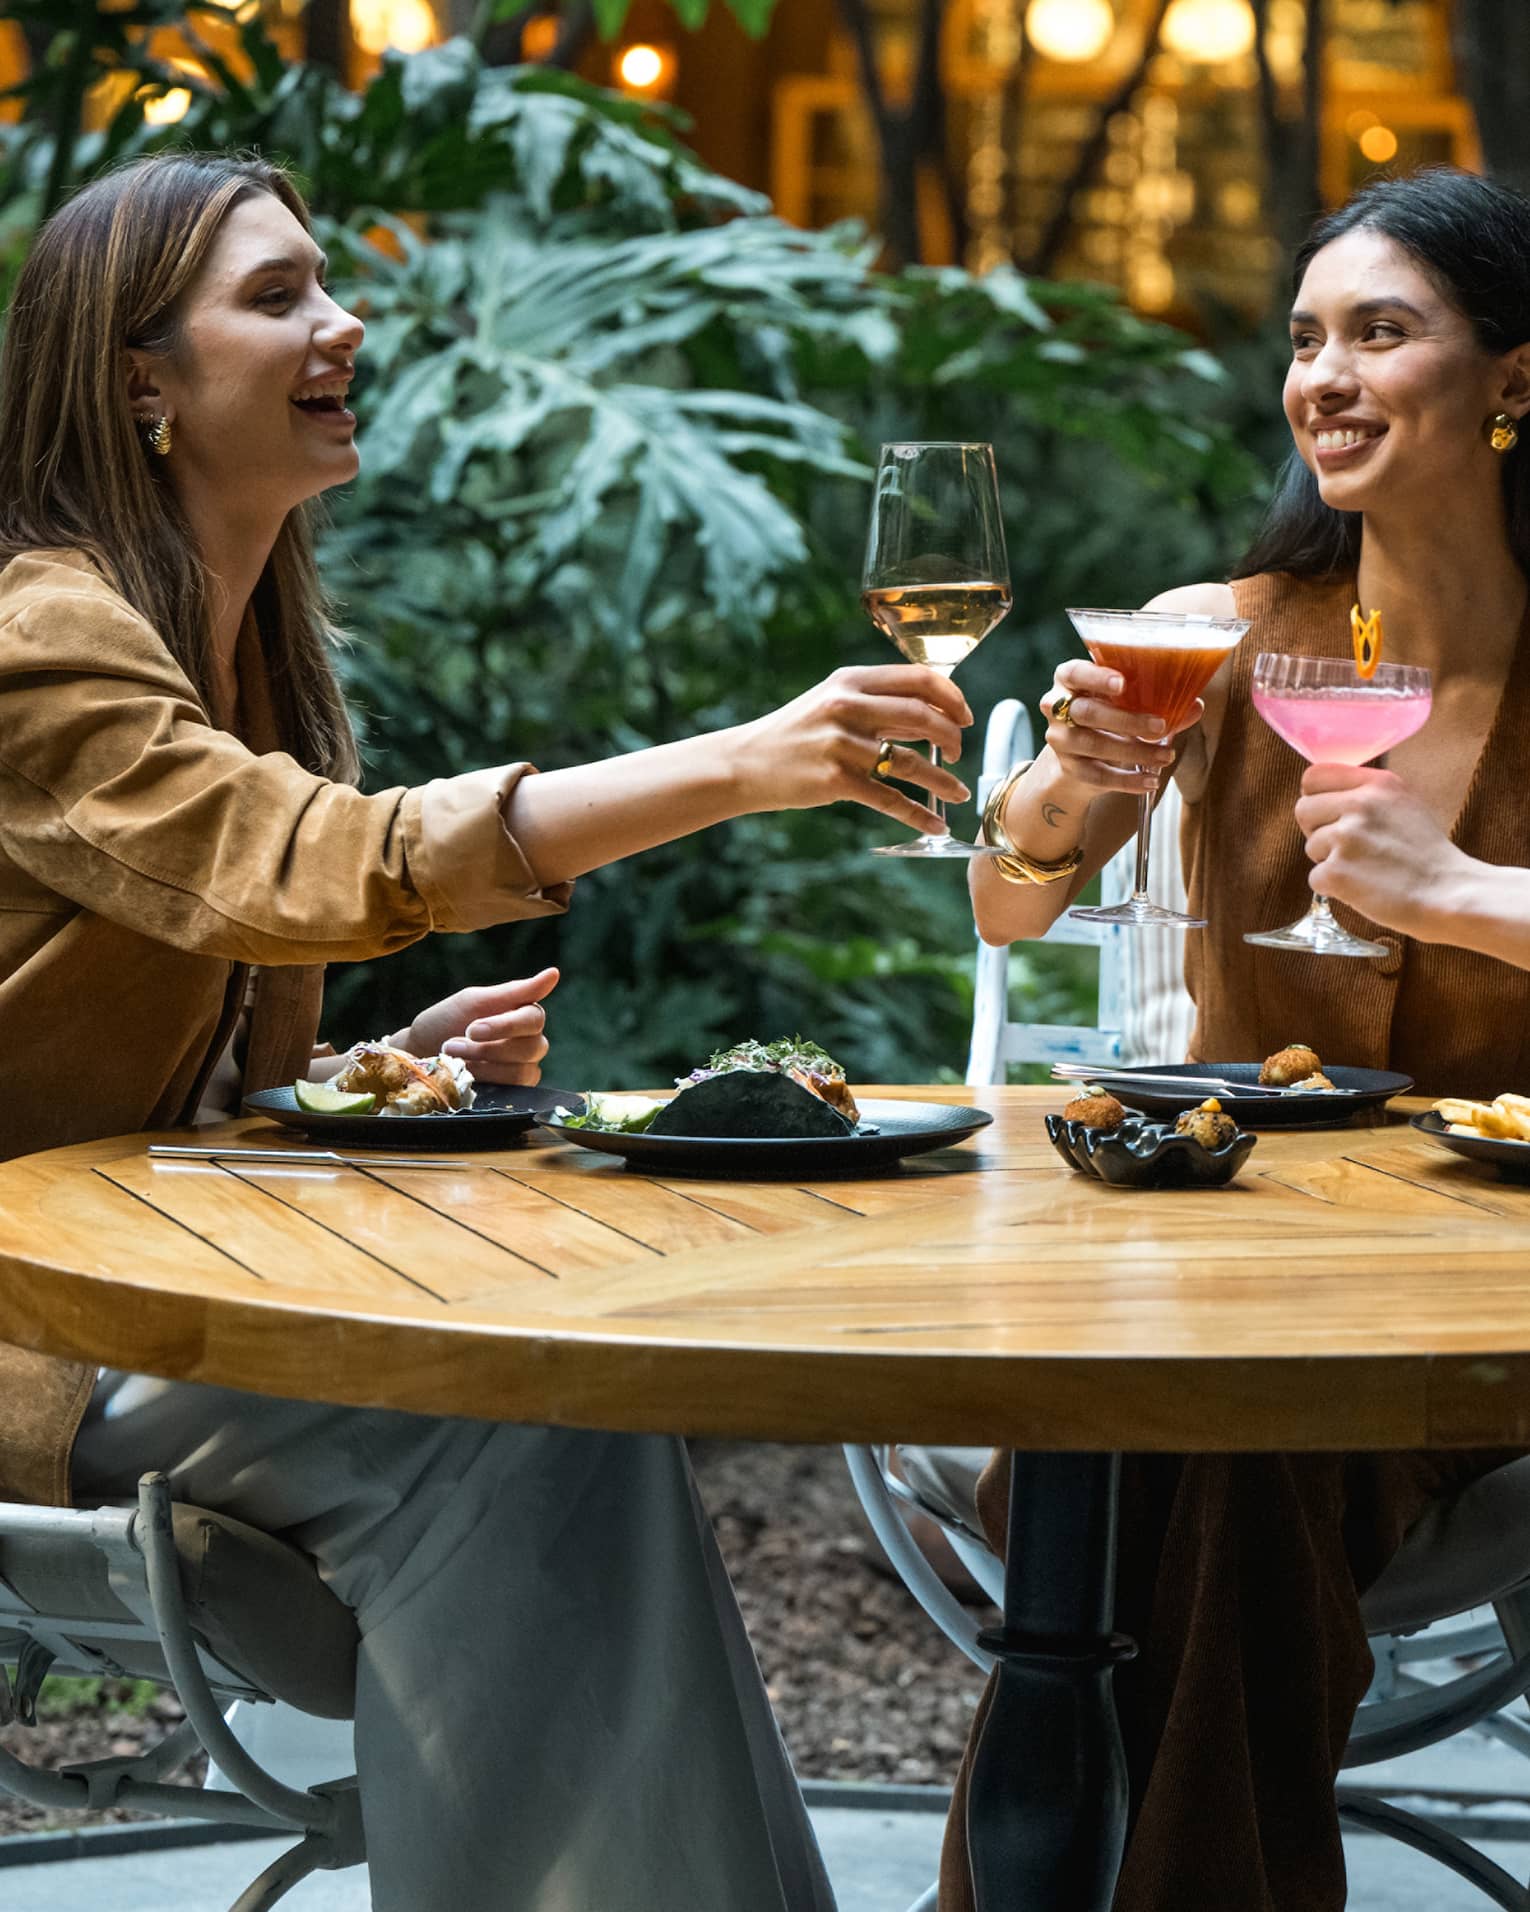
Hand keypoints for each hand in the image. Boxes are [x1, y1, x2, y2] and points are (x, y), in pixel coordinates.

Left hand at [394, 967, 557, 1084]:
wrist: (419, 1053)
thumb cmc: (446, 1022)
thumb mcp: (475, 1001)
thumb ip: (515, 991)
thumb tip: (554, 973)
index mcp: (524, 1014)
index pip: (534, 1019)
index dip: (504, 1026)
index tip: (472, 1028)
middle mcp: (530, 1040)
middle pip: (532, 1047)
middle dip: (488, 1048)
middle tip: (454, 1044)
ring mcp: (524, 1067)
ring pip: (522, 1070)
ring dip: (483, 1065)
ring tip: (454, 1058)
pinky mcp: (514, 1091)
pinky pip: (513, 1089)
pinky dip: (486, 1080)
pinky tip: (466, 1073)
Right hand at [732, 665, 971, 834]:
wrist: (745, 762)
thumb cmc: (795, 733)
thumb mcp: (831, 700)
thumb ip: (876, 700)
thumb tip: (932, 707)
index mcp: (850, 680)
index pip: (919, 679)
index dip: (952, 698)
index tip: (964, 717)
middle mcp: (847, 706)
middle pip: (922, 716)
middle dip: (951, 737)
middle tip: (957, 753)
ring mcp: (841, 744)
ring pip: (911, 762)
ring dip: (942, 780)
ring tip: (958, 794)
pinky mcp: (836, 780)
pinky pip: (890, 798)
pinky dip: (918, 813)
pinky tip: (935, 823)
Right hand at [1041, 657, 1194, 795]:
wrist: (1080, 756)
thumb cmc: (1109, 713)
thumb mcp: (1127, 701)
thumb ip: (1159, 701)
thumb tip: (1196, 706)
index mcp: (1069, 679)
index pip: (1073, 673)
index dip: (1096, 678)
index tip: (1122, 683)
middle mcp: (1057, 708)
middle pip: (1087, 712)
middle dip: (1126, 720)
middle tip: (1161, 726)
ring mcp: (1061, 740)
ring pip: (1094, 745)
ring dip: (1134, 752)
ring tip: (1165, 756)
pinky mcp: (1069, 768)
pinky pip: (1097, 776)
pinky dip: (1126, 781)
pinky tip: (1150, 781)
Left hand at [1293, 767, 1475, 936]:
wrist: (1450, 894)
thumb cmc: (1426, 855)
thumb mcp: (1405, 804)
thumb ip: (1367, 793)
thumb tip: (1322, 793)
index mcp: (1378, 784)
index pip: (1313, 776)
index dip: (1315, 798)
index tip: (1329, 814)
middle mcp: (1361, 804)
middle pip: (1303, 810)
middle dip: (1318, 831)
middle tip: (1350, 848)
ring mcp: (1347, 838)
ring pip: (1310, 846)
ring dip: (1329, 861)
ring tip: (1366, 869)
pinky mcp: (1337, 871)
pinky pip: (1315, 878)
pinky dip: (1334, 888)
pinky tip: (1363, 888)